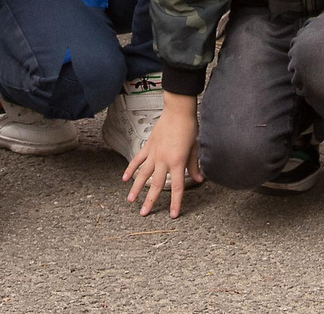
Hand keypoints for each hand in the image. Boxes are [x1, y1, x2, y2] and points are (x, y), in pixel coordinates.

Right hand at [123, 94, 198, 215]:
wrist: (178, 110)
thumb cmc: (188, 128)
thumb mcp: (194, 148)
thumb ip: (194, 166)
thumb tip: (198, 179)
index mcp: (177, 162)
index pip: (178, 187)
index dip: (176, 202)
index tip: (173, 214)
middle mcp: (164, 160)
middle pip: (157, 185)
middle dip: (150, 201)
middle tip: (144, 213)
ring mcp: (154, 153)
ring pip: (143, 175)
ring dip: (136, 188)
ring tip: (130, 200)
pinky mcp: (148, 146)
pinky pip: (138, 160)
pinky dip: (131, 169)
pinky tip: (124, 178)